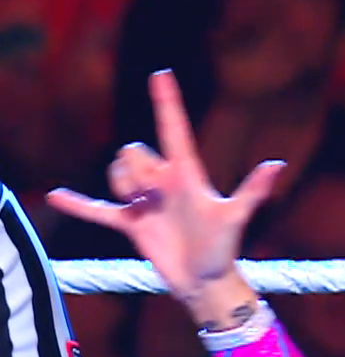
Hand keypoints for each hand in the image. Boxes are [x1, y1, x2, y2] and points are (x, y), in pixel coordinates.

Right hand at [45, 71, 282, 311]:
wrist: (206, 282)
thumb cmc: (224, 249)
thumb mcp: (235, 217)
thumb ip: (252, 190)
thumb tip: (276, 164)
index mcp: (186, 174)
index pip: (173, 130)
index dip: (167, 102)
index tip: (161, 74)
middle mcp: (164, 182)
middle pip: (134, 152)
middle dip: (135, 167)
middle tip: (154, 196)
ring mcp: (146, 202)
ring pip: (117, 172)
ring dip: (120, 184)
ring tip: (142, 207)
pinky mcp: (131, 224)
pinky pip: (98, 210)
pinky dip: (79, 204)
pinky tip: (55, 197)